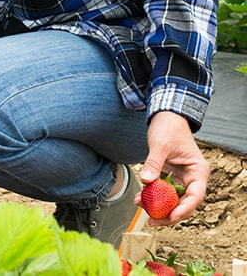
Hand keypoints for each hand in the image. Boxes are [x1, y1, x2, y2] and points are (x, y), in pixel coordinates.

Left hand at [136, 110, 208, 225]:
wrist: (166, 118)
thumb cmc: (169, 128)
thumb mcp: (160, 145)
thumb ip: (153, 164)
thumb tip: (146, 181)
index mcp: (198, 171)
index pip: (195, 196)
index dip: (184, 209)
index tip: (170, 216)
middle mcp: (192, 177)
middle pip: (184, 202)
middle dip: (169, 213)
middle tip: (152, 220)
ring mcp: (181, 178)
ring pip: (173, 199)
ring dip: (159, 205)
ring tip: (141, 206)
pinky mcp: (171, 176)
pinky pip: (163, 191)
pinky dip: (153, 195)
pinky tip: (140, 198)